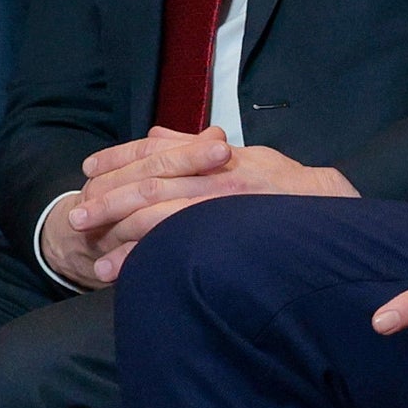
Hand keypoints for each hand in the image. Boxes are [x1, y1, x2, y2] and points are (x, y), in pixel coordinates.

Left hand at [52, 128, 360, 286]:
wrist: (332, 203)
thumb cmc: (289, 183)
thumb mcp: (247, 154)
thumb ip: (196, 146)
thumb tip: (156, 135)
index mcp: (214, 152)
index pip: (154, 150)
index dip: (117, 158)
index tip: (88, 171)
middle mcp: (216, 173)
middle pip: (148, 183)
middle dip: (108, 201)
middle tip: (76, 217)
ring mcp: (223, 204)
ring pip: (159, 215)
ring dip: (121, 239)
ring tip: (95, 264)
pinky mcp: (231, 232)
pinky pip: (181, 242)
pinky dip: (149, 257)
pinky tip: (125, 273)